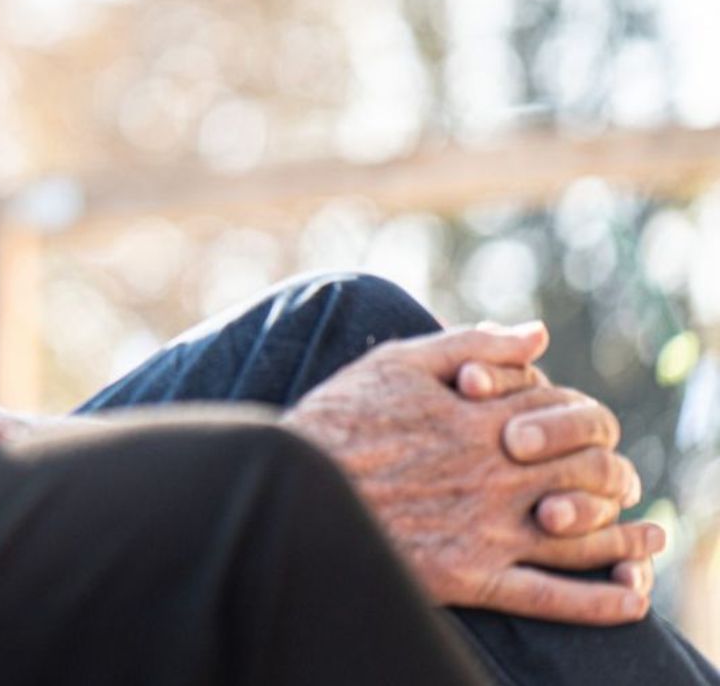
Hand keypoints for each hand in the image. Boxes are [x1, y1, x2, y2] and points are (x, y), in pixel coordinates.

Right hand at [284, 323, 663, 624]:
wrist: (292, 487)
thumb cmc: (339, 420)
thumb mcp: (398, 363)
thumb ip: (472, 344)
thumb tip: (537, 334)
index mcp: (482, 417)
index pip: (567, 414)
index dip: (578, 420)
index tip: (568, 432)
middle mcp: (495, 471)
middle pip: (592, 470)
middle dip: (611, 472)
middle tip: (608, 482)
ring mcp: (488, 526)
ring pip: (587, 534)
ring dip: (627, 536)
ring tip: (644, 539)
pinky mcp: (473, 575)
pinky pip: (555, 597)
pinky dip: (602, 602)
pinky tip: (629, 597)